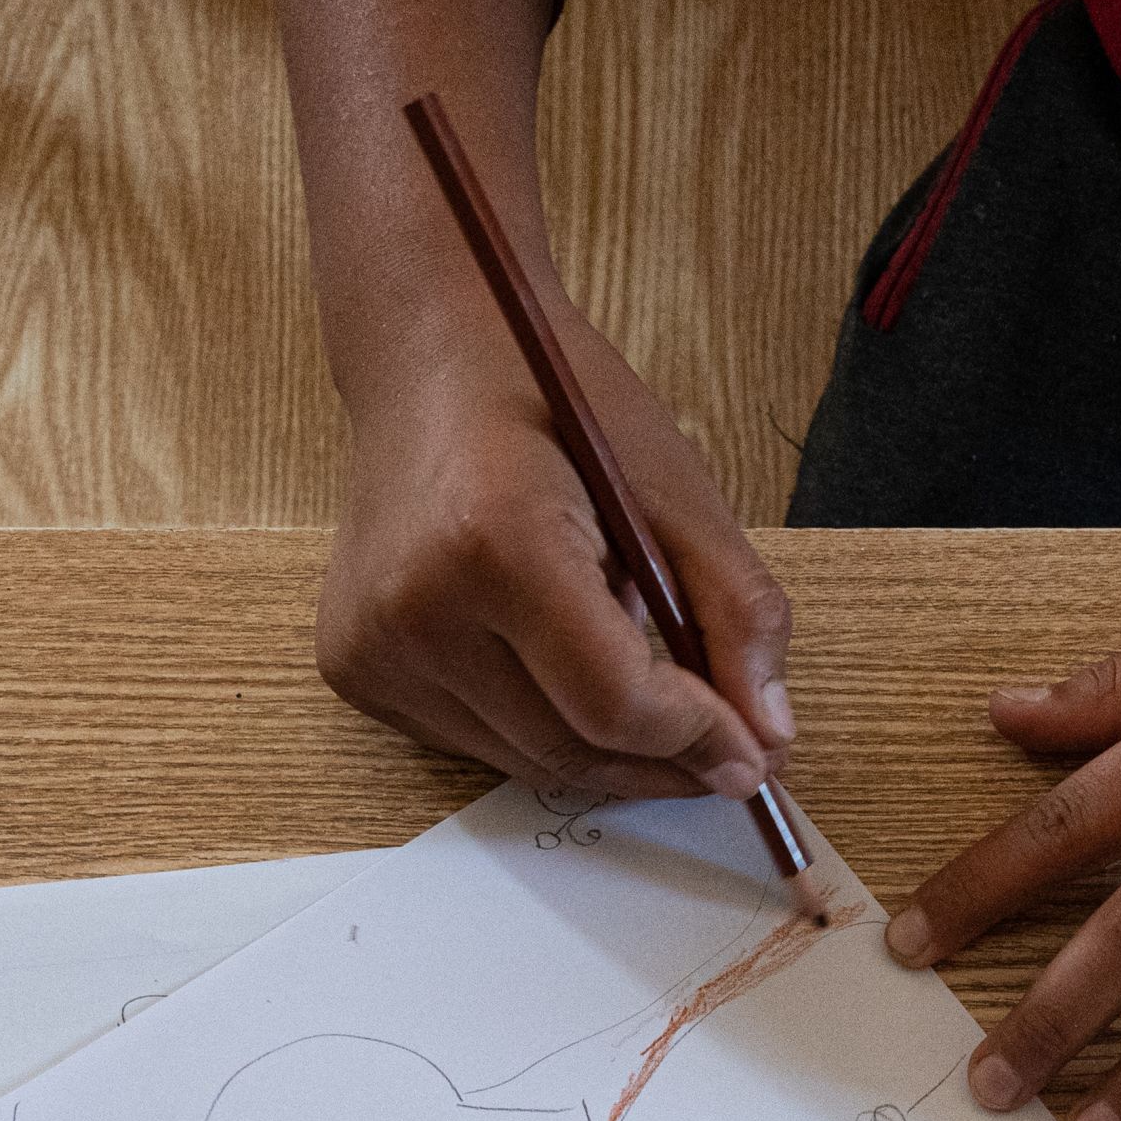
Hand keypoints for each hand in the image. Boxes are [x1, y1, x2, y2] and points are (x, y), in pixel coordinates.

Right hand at [318, 332, 794, 805]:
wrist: (429, 357)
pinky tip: (562, 670)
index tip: (752, 756)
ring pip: (527, 762)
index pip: (614, 702)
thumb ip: (733, 611)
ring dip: (605, 750)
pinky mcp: (353, 670)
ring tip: (647, 689)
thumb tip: (768, 735)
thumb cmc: (551, 404)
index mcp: (496, 544)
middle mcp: (415, 609)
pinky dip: (540, 729)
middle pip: (570, 748)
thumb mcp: (670, 486)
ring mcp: (373, 647)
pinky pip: (476, 742)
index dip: (696, 740)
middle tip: (728, 759)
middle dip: (663, 763)